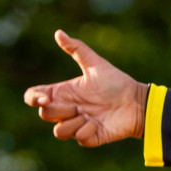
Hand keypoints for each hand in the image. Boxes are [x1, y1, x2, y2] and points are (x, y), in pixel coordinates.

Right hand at [23, 30, 148, 146]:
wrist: (137, 102)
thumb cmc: (116, 82)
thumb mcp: (95, 64)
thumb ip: (76, 49)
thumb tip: (58, 32)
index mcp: (63, 92)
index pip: (34, 97)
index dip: (33, 99)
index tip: (46, 98)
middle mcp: (67, 109)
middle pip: (44, 114)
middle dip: (60, 110)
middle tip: (80, 106)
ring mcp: (77, 124)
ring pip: (58, 132)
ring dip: (73, 123)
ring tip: (90, 116)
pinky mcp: (90, 138)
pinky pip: (78, 138)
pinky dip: (87, 132)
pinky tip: (99, 125)